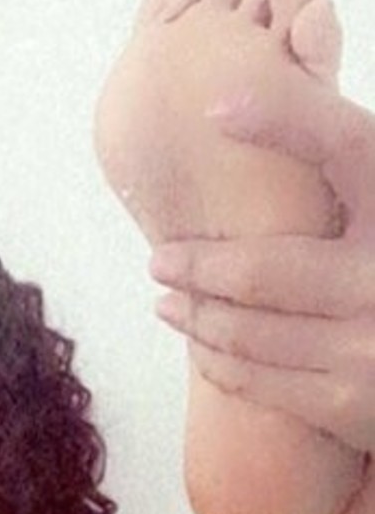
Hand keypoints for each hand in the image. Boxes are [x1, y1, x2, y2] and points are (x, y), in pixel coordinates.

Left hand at [149, 82, 374, 452]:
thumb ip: (341, 173)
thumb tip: (245, 110)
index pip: (344, 144)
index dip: (285, 121)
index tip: (217, 110)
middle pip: (259, 268)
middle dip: (195, 265)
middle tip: (160, 261)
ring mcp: (369, 344)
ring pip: (245, 328)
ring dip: (195, 315)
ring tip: (170, 302)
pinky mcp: (353, 403)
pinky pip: (259, 380)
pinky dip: (219, 360)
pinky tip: (205, 347)